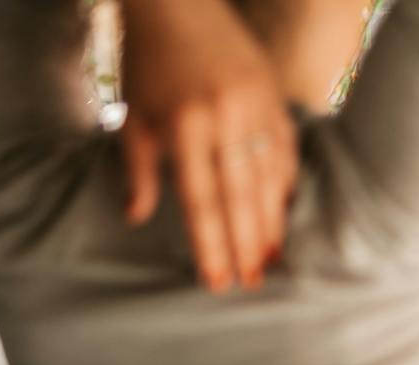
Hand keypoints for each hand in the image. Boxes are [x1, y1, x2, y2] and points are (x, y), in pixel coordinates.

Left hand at [116, 0, 297, 291]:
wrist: (178, 0)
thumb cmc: (147, 62)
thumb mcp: (133, 117)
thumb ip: (139, 171)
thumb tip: (137, 219)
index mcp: (185, 126)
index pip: (202, 200)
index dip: (211, 245)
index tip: (218, 281)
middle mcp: (224, 116)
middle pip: (241, 196)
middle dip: (247, 244)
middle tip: (253, 282)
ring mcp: (254, 104)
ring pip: (269, 175)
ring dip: (272, 221)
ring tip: (272, 258)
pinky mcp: (272, 94)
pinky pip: (285, 147)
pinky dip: (285, 182)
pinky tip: (284, 212)